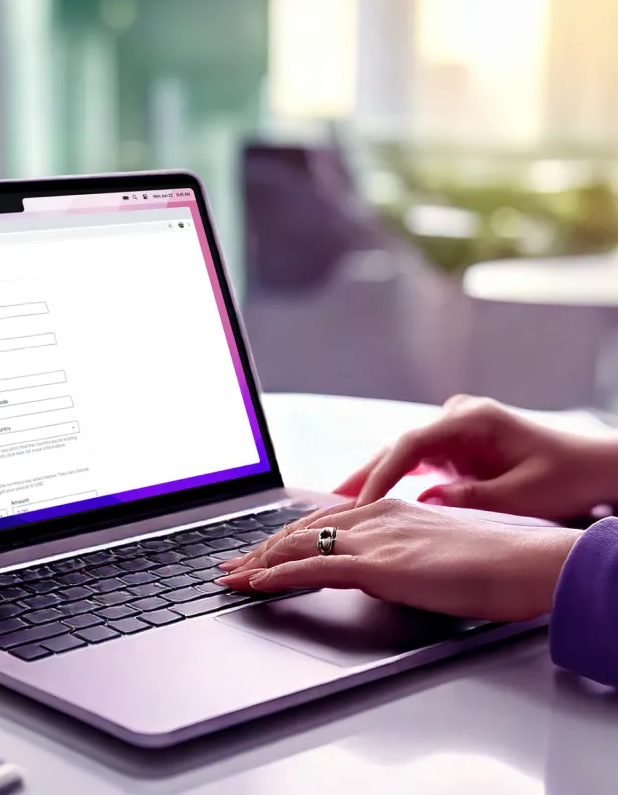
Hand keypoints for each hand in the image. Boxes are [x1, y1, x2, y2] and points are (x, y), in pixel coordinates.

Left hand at [217, 500, 582, 621]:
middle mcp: (371, 517)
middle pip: (299, 531)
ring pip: (297, 546)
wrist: (518, 564)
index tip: (258, 551)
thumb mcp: (430, 552)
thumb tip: (376, 572)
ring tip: (229, 577)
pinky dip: (278, 575)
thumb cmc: (486, 562)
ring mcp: (372, 539)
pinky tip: (256, 584)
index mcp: (384, 510)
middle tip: (229, 565)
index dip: (282, 538)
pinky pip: (312, 567)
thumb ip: (397, 556)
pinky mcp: (376, 564)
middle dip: (258, 550)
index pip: (318, 522)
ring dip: (257, 564)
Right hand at [336, 395, 617, 519]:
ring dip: (375, 478)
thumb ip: (470, 497)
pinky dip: (395, 481)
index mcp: (472, 420)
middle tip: (330, 501)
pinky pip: (417, 462)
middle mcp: (458, 418)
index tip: (361, 502)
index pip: (410, 445)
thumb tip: (426, 501)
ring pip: (403, 454)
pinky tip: (374, 498)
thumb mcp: (521, 493)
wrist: (597, 466)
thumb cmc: (567, 476)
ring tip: (341, 504)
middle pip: (399, 446)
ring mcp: (456, 429)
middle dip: (365, 474)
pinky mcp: (458, 446)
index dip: (381, 475)